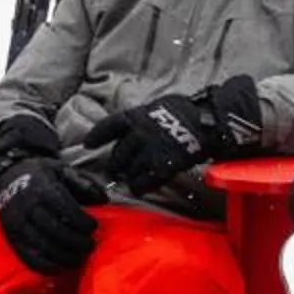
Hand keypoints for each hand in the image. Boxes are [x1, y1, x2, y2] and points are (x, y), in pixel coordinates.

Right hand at [0, 157, 97, 272]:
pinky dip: (47, 266)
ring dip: (65, 256)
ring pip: (44, 246)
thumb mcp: (61, 169)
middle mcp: (28, 207)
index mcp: (42, 188)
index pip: (65, 209)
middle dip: (77, 241)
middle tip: (91, 245)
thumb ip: (83, 182)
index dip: (82, 221)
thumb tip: (103, 199)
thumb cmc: (38, 174)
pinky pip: (29, 257)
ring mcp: (18, 224)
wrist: (5, 177)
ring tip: (80, 258)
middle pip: (56, 230)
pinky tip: (61, 267)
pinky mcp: (12, 238)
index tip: (94, 227)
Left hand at [81, 76, 262, 193]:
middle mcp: (137, 135)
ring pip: (129, 170)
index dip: (96, 136)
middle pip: (117, 154)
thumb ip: (143, 117)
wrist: (206, 122)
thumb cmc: (186, 110)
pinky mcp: (160, 167)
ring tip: (128, 179)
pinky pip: (143, 182)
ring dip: (127, 176)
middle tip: (115, 170)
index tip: (87, 144)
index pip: (108, 127)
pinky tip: (139, 188)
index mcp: (135, 116)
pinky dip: (139, 186)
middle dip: (115, 164)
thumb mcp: (159, 106)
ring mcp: (148, 152)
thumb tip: (134, 125)